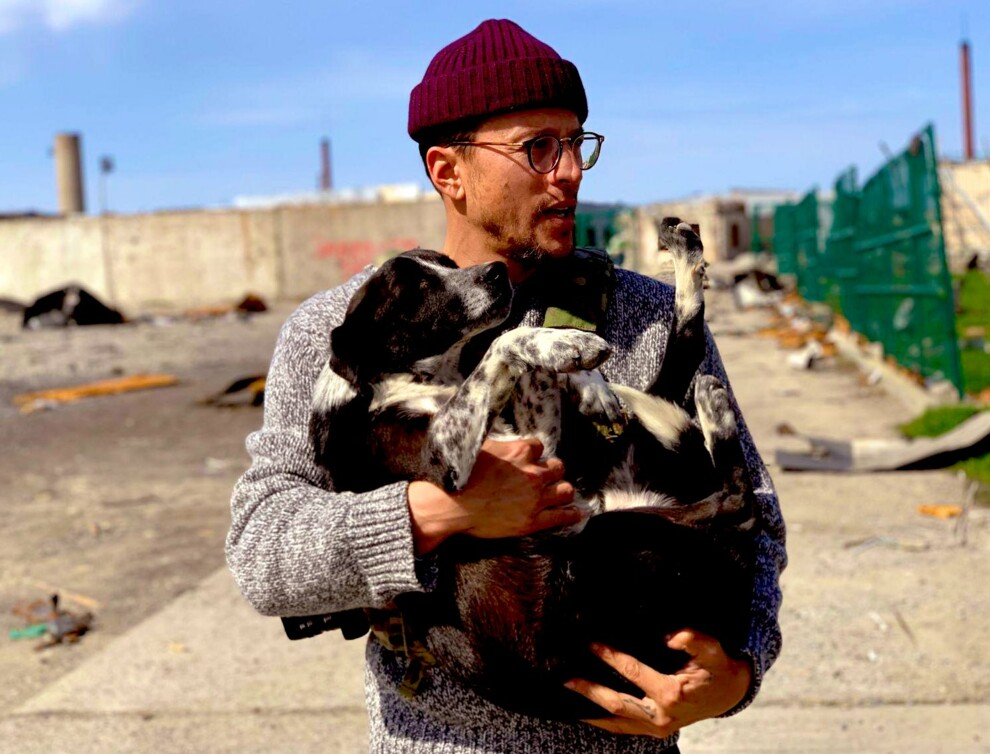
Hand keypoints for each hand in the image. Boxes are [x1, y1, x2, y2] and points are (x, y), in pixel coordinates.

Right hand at [408, 437, 584, 553]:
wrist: (451, 505)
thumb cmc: (459, 475)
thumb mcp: (477, 447)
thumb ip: (497, 443)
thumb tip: (503, 436)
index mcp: (519, 452)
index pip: (539, 446)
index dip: (534, 453)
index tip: (529, 459)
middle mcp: (532, 473)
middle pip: (558, 467)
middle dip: (552, 470)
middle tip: (546, 476)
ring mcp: (535, 498)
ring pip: (565, 489)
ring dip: (563, 489)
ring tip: (560, 492)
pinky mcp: (532, 521)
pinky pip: (562, 516)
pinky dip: (572, 513)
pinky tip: (577, 512)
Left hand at [564, 630, 752, 737]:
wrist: (729, 693)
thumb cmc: (716, 667)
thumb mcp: (712, 650)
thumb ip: (694, 639)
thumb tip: (671, 636)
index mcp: (672, 693)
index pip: (633, 672)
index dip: (610, 656)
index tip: (591, 644)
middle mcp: (661, 715)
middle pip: (617, 703)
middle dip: (589, 690)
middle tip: (565, 678)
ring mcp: (657, 728)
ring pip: (616, 722)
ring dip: (590, 711)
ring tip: (566, 699)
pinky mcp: (654, 731)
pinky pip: (623, 729)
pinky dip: (603, 721)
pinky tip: (585, 712)